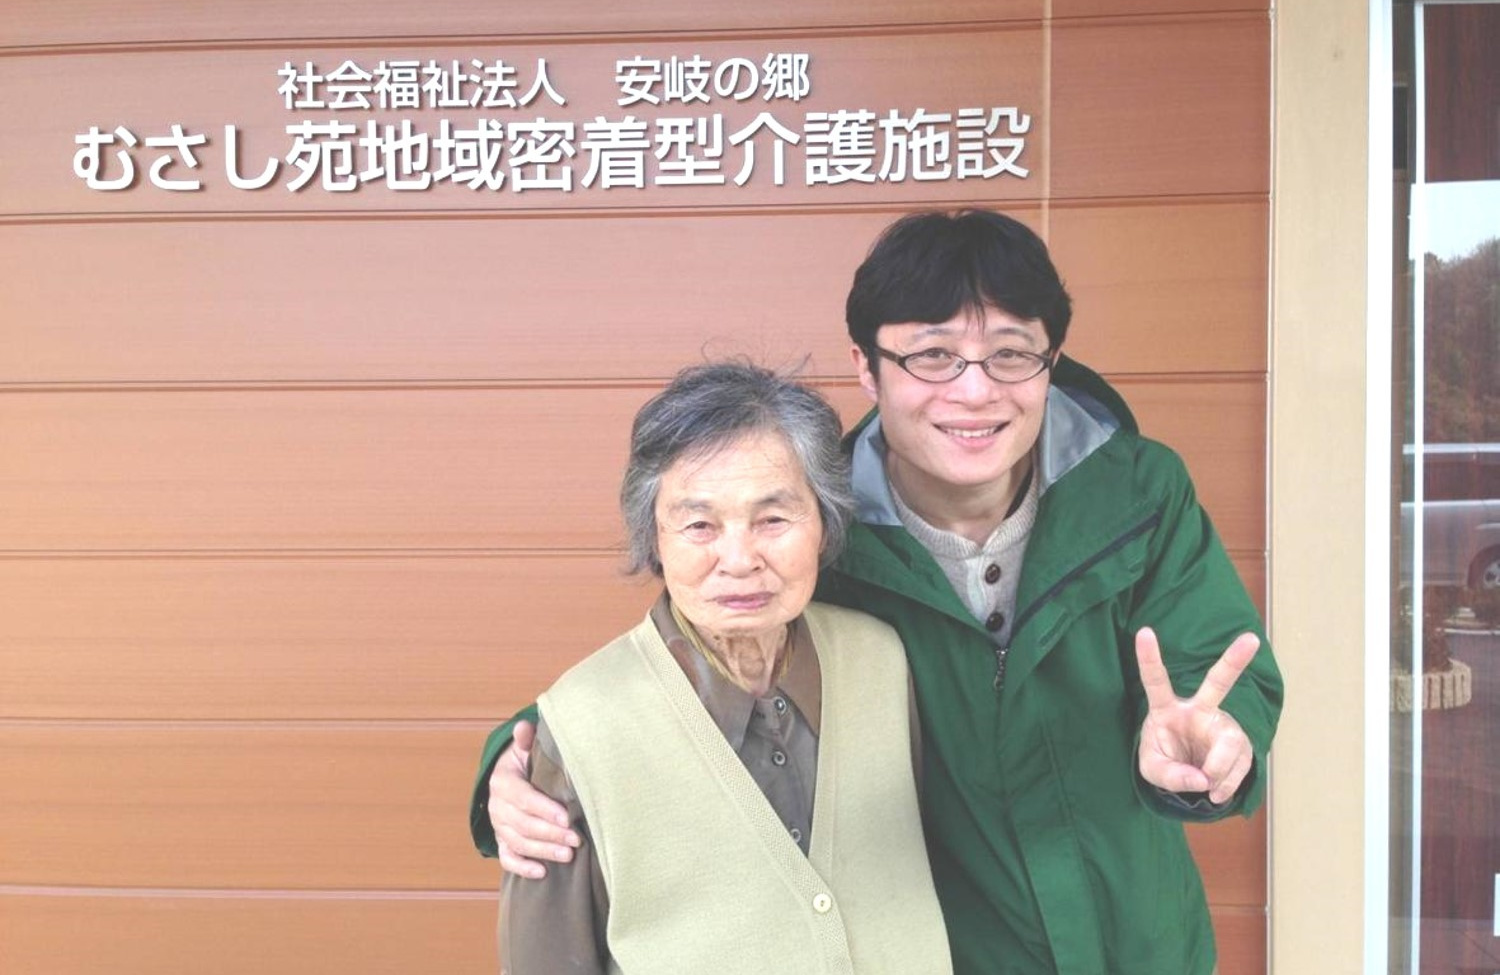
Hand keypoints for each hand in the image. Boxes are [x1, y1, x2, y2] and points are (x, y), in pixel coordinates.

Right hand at [489, 720, 580, 878]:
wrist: (508, 777)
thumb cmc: (526, 761)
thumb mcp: (525, 747)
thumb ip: (526, 739)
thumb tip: (523, 726)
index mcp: (503, 781)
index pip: (524, 798)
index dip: (544, 809)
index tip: (567, 817)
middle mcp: (496, 806)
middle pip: (523, 824)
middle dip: (550, 834)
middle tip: (576, 840)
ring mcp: (498, 826)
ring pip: (518, 843)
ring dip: (543, 851)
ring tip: (568, 856)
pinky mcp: (501, 841)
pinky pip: (507, 858)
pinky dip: (522, 867)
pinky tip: (542, 873)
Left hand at [1135, 627, 1259, 804]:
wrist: (1187, 773)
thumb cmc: (1165, 758)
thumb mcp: (1153, 770)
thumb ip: (1170, 775)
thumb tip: (1202, 779)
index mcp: (1166, 708)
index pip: (1156, 681)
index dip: (1149, 658)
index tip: (1144, 632)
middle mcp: (1198, 710)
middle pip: (1217, 683)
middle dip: (1234, 661)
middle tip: (1251, 640)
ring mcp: (1222, 725)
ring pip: (1230, 744)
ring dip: (1218, 772)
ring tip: (1207, 788)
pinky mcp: (1240, 744)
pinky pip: (1240, 767)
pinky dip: (1226, 786)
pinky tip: (1216, 791)